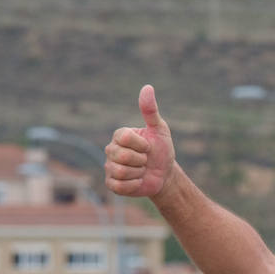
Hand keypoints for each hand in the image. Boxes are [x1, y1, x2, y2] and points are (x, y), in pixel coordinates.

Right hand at [105, 84, 175, 198]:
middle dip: (141, 160)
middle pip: (122, 156)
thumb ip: (150, 110)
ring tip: (142, 170)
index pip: (125, 138)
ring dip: (139, 173)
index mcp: (120, 135)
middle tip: (146, 160)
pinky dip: (134, 185)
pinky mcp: (112, 184)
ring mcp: (109, 167)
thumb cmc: (161, 150)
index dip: (142, 145)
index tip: (148, 147)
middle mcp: (110, 150)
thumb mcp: (160, 130)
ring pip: (121, 172)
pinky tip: (138, 181)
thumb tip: (147, 87)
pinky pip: (120, 186)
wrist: (165, 174)